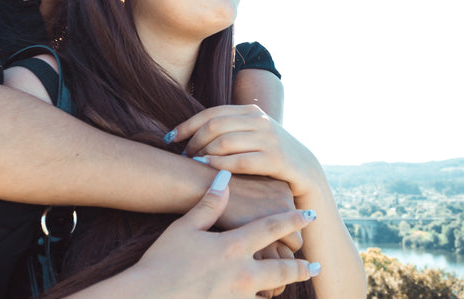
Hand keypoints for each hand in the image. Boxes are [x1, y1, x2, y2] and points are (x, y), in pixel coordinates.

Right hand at [132, 170, 319, 298]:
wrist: (148, 296)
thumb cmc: (163, 259)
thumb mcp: (186, 226)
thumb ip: (209, 203)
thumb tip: (223, 177)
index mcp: (234, 245)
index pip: (274, 227)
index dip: (294, 220)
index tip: (309, 216)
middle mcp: (243, 272)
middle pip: (286, 267)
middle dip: (302, 266)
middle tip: (315, 265)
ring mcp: (239, 297)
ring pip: (273, 292)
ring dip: (282, 287)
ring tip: (289, 286)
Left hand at [173, 105, 323, 198]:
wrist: (305, 170)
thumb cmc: (270, 154)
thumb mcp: (253, 134)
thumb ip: (231, 128)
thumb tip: (195, 130)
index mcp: (250, 111)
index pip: (212, 113)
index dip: (187, 125)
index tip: (170, 138)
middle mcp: (259, 121)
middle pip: (215, 126)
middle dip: (193, 141)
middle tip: (181, 156)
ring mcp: (268, 138)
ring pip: (224, 142)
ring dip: (203, 154)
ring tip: (191, 164)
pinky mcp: (275, 159)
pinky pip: (240, 160)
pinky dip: (220, 165)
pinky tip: (207, 169)